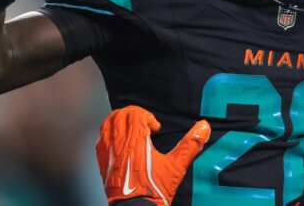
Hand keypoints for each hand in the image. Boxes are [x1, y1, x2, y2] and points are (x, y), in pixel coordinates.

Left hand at [96, 106, 210, 205]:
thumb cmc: (154, 190)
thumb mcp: (176, 167)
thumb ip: (190, 145)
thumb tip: (203, 127)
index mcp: (136, 143)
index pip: (135, 114)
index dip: (148, 117)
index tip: (155, 128)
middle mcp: (119, 145)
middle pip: (120, 115)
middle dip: (133, 114)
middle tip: (143, 122)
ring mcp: (108, 153)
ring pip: (107, 124)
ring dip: (119, 120)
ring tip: (130, 127)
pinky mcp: (102, 162)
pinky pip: (100, 139)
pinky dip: (109, 133)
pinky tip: (119, 141)